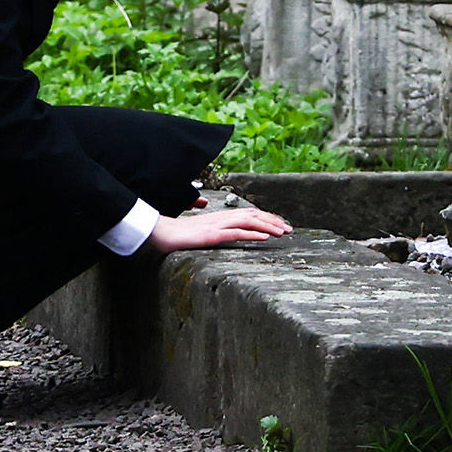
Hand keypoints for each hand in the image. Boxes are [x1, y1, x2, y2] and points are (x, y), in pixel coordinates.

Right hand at [146, 205, 292, 253]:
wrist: (161, 234)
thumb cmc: (180, 234)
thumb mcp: (202, 233)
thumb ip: (216, 231)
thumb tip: (226, 234)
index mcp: (221, 217)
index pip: (249, 214)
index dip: (266, 217)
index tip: (280, 224)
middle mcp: (222, 218)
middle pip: (254, 215)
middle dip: (273, 220)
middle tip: (289, 229)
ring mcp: (218, 225)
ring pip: (249, 221)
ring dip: (268, 226)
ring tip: (283, 232)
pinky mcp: (212, 235)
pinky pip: (236, 233)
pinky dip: (253, 233)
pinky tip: (264, 237)